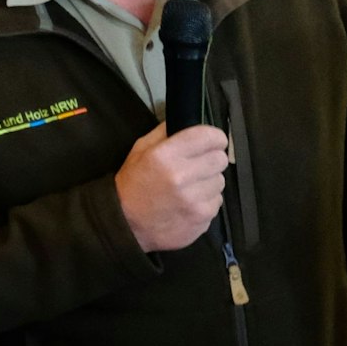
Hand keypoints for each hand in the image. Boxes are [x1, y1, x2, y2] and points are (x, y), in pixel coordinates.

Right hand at [115, 123, 228, 251]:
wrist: (126, 224)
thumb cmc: (133, 184)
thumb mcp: (140, 150)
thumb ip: (166, 133)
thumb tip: (190, 121)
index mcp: (165, 156)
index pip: (209, 136)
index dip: (214, 137)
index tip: (211, 142)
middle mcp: (182, 176)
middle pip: (220, 159)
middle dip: (211, 159)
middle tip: (197, 165)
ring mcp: (194, 200)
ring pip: (220, 181)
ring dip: (209, 181)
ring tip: (190, 187)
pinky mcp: (203, 218)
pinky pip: (217, 201)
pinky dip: (207, 200)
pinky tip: (190, 202)